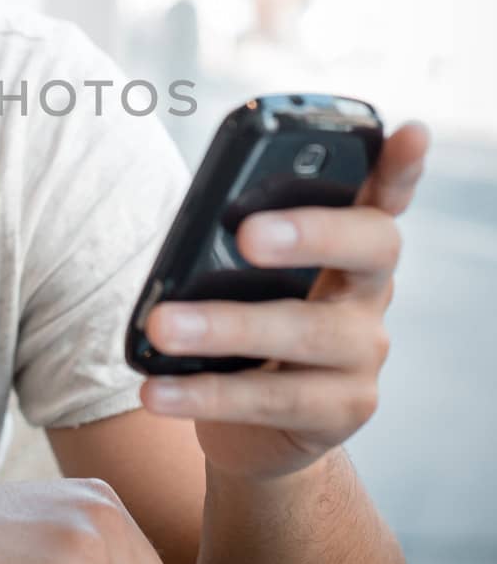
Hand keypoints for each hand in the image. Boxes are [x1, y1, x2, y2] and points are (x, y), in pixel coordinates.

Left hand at [138, 121, 429, 480]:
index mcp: (348, 245)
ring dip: (225, 326)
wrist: (256, 431)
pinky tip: (155, 390)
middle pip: (368, 248)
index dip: (400, 166)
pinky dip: (204, 394)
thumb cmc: (245, 330)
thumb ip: (233, 244)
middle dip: (310, 232)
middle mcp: (370, 292)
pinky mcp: (341, 411)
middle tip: (247, 234)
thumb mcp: (242, 279)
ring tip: (162, 326)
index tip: (407, 132)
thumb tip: (193, 231)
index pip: (384, 196)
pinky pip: (270, 399)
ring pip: (304, 331)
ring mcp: (363, 353)